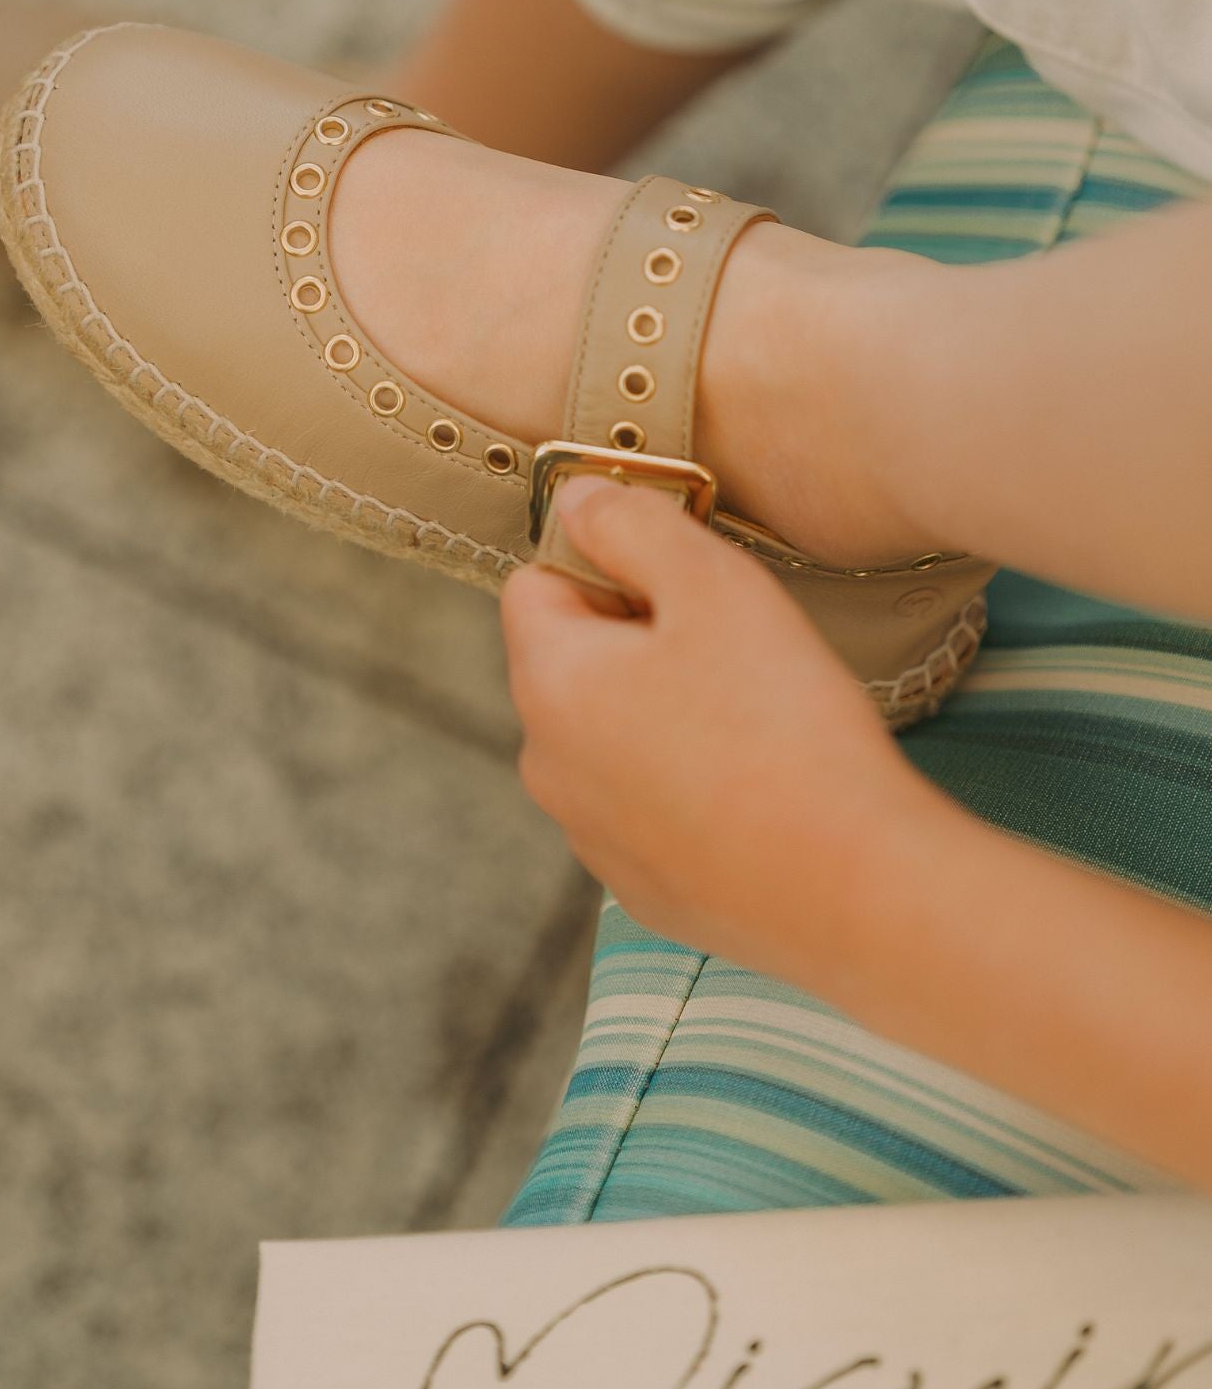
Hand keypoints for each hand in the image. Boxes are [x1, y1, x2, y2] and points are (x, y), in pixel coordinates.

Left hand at [499, 476, 934, 982]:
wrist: (854, 890)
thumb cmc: (783, 725)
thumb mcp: (713, 585)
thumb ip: (633, 524)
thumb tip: (578, 498)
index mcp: (548, 684)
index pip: (534, 583)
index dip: (608, 562)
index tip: (685, 580)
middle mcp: (547, 766)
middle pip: (572, 661)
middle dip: (637, 637)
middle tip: (732, 644)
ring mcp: (591, 836)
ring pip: (611, 735)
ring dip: (664, 710)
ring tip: (755, 717)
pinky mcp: (643, 887)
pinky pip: (649, 804)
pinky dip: (689, 783)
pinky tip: (759, 784)